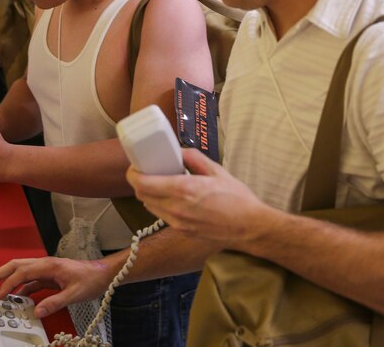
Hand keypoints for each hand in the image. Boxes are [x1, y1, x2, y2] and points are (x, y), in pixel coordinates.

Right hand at [0, 256, 116, 318]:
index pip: (22, 272)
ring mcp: (46, 269)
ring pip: (21, 271)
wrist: (102, 273)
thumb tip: (37, 312)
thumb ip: (55, 302)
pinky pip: (30, 280)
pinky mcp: (49, 276)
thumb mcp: (74, 294)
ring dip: (8, 280)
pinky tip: (17, 298)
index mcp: (48, 265)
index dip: (8, 284)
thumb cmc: (91, 279)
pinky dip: (21, 288)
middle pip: (16, 265)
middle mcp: (44, 264)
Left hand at [127, 148, 267, 250]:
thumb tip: (178, 152)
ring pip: (150, 206)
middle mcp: (177, 208)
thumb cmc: (237, 199)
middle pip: (142, 195)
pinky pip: (162, 215)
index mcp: (184, 189)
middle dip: (139, 182)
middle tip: (147, 171)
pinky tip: (173, 197)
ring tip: (160, 183)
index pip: (143, 183)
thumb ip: (193, 158)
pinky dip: (161, 204)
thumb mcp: (216, 170)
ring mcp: (178, 222)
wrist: (249, 227)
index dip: (133, 174)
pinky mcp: (182, 231)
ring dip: (149, 194)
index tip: (136, 166)